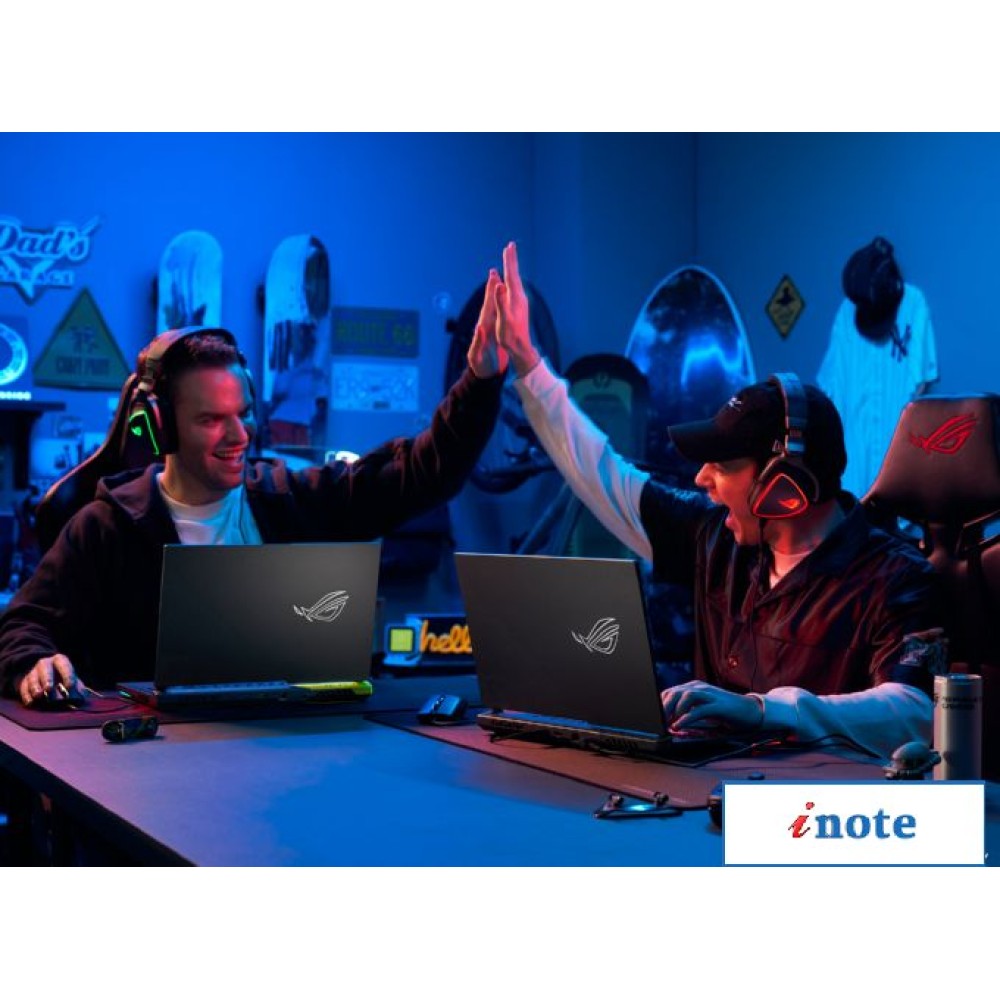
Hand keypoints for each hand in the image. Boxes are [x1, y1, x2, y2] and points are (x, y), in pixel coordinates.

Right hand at [18, 653, 79, 706]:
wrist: (45, 673)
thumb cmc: (62, 676)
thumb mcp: (71, 677)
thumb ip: (77, 686)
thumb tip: (82, 697)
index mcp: (59, 660)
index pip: (64, 665)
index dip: (67, 675)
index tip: (70, 686)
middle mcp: (45, 663)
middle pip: (45, 669)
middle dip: (47, 679)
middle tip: (49, 688)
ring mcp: (33, 672)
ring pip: (32, 678)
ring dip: (35, 687)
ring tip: (39, 695)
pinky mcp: (24, 681)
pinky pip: (24, 687)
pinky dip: (27, 695)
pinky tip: (31, 702)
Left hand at [467, 268, 507, 377]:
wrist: (483, 376)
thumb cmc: (480, 367)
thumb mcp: (477, 356)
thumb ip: (477, 342)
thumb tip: (479, 327)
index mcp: (482, 328)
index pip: (487, 306)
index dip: (490, 292)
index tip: (493, 278)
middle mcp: (485, 325)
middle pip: (489, 302)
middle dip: (491, 287)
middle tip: (494, 271)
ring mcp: (490, 328)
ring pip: (494, 307)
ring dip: (495, 293)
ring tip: (498, 279)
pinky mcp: (495, 333)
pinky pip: (498, 314)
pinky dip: (500, 305)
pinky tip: (503, 299)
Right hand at [495, 241, 539, 377]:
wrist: (521, 348)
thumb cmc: (510, 336)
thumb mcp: (503, 320)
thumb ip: (501, 302)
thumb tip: (499, 285)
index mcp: (515, 298)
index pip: (511, 275)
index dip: (509, 261)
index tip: (508, 247)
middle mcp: (519, 297)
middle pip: (514, 275)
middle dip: (511, 260)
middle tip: (510, 246)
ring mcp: (520, 302)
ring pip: (514, 280)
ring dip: (511, 268)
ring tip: (509, 259)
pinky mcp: (518, 307)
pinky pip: (513, 288)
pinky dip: (511, 279)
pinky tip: (510, 281)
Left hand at [660, 679, 763, 733]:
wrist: (750, 711)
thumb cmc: (725, 712)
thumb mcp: (703, 709)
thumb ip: (688, 712)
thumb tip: (671, 724)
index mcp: (694, 687)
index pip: (670, 692)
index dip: (660, 704)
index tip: (654, 717)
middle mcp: (700, 688)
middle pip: (675, 692)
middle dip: (664, 707)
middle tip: (658, 721)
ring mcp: (710, 695)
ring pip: (686, 696)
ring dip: (674, 710)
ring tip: (668, 723)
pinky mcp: (718, 705)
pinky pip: (699, 709)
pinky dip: (687, 718)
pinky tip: (680, 725)